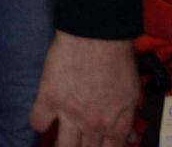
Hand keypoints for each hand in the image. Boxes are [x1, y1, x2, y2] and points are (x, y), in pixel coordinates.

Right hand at [29, 32, 139, 146]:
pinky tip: (44, 118)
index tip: (98, 145)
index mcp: (116, 125)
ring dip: (63, 145)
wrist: (98, 35)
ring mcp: (69, 114)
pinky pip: (38, 122)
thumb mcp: (133, 92)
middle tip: (79, 140)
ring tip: (63, 139)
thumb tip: (128, 135)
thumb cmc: (119, 59)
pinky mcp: (49, 98)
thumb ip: (128, 118)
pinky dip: (40, 123)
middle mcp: (93, 126)